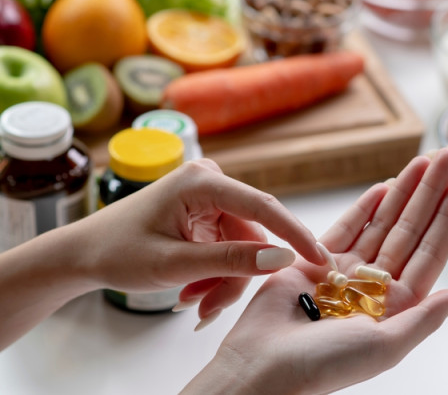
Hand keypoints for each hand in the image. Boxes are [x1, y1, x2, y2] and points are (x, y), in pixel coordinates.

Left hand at [70, 159, 323, 323]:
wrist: (83, 254)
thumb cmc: (117, 252)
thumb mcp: (175, 264)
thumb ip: (231, 260)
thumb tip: (282, 257)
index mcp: (202, 182)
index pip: (264, 207)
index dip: (295, 235)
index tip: (320, 260)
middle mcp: (211, 182)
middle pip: (252, 235)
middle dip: (237, 275)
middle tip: (209, 309)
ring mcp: (209, 198)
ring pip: (243, 247)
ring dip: (224, 280)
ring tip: (194, 303)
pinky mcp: (206, 214)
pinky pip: (229, 248)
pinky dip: (216, 274)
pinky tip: (193, 291)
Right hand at [184, 144, 447, 393]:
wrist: (263, 366)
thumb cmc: (325, 365)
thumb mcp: (387, 345)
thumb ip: (428, 316)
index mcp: (398, 306)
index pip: (432, 250)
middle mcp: (376, 287)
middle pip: (411, 229)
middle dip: (430, 190)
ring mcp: (346, 272)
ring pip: (383, 222)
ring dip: (403, 190)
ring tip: (422, 160)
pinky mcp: (315, 262)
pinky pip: (347, 228)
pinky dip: (365, 206)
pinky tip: (384, 184)